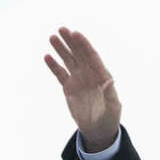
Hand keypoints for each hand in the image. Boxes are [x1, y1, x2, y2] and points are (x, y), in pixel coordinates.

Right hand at [44, 27, 121, 151]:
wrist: (98, 130)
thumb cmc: (109, 118)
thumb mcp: (112, 107)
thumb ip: (110, 93)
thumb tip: (110, 80)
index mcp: (102, 77)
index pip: (92, 57)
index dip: (84, 45)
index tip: (76, 34)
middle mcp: (90, 75)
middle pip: (80, 55)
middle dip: (71, 42)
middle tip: (62, 29)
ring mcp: (79, 80)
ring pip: (69, 61)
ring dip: (61, 50)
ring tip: (52, 37)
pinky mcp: (69, 88)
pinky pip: (60, 74)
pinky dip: (54, 66)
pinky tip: (47, 56)